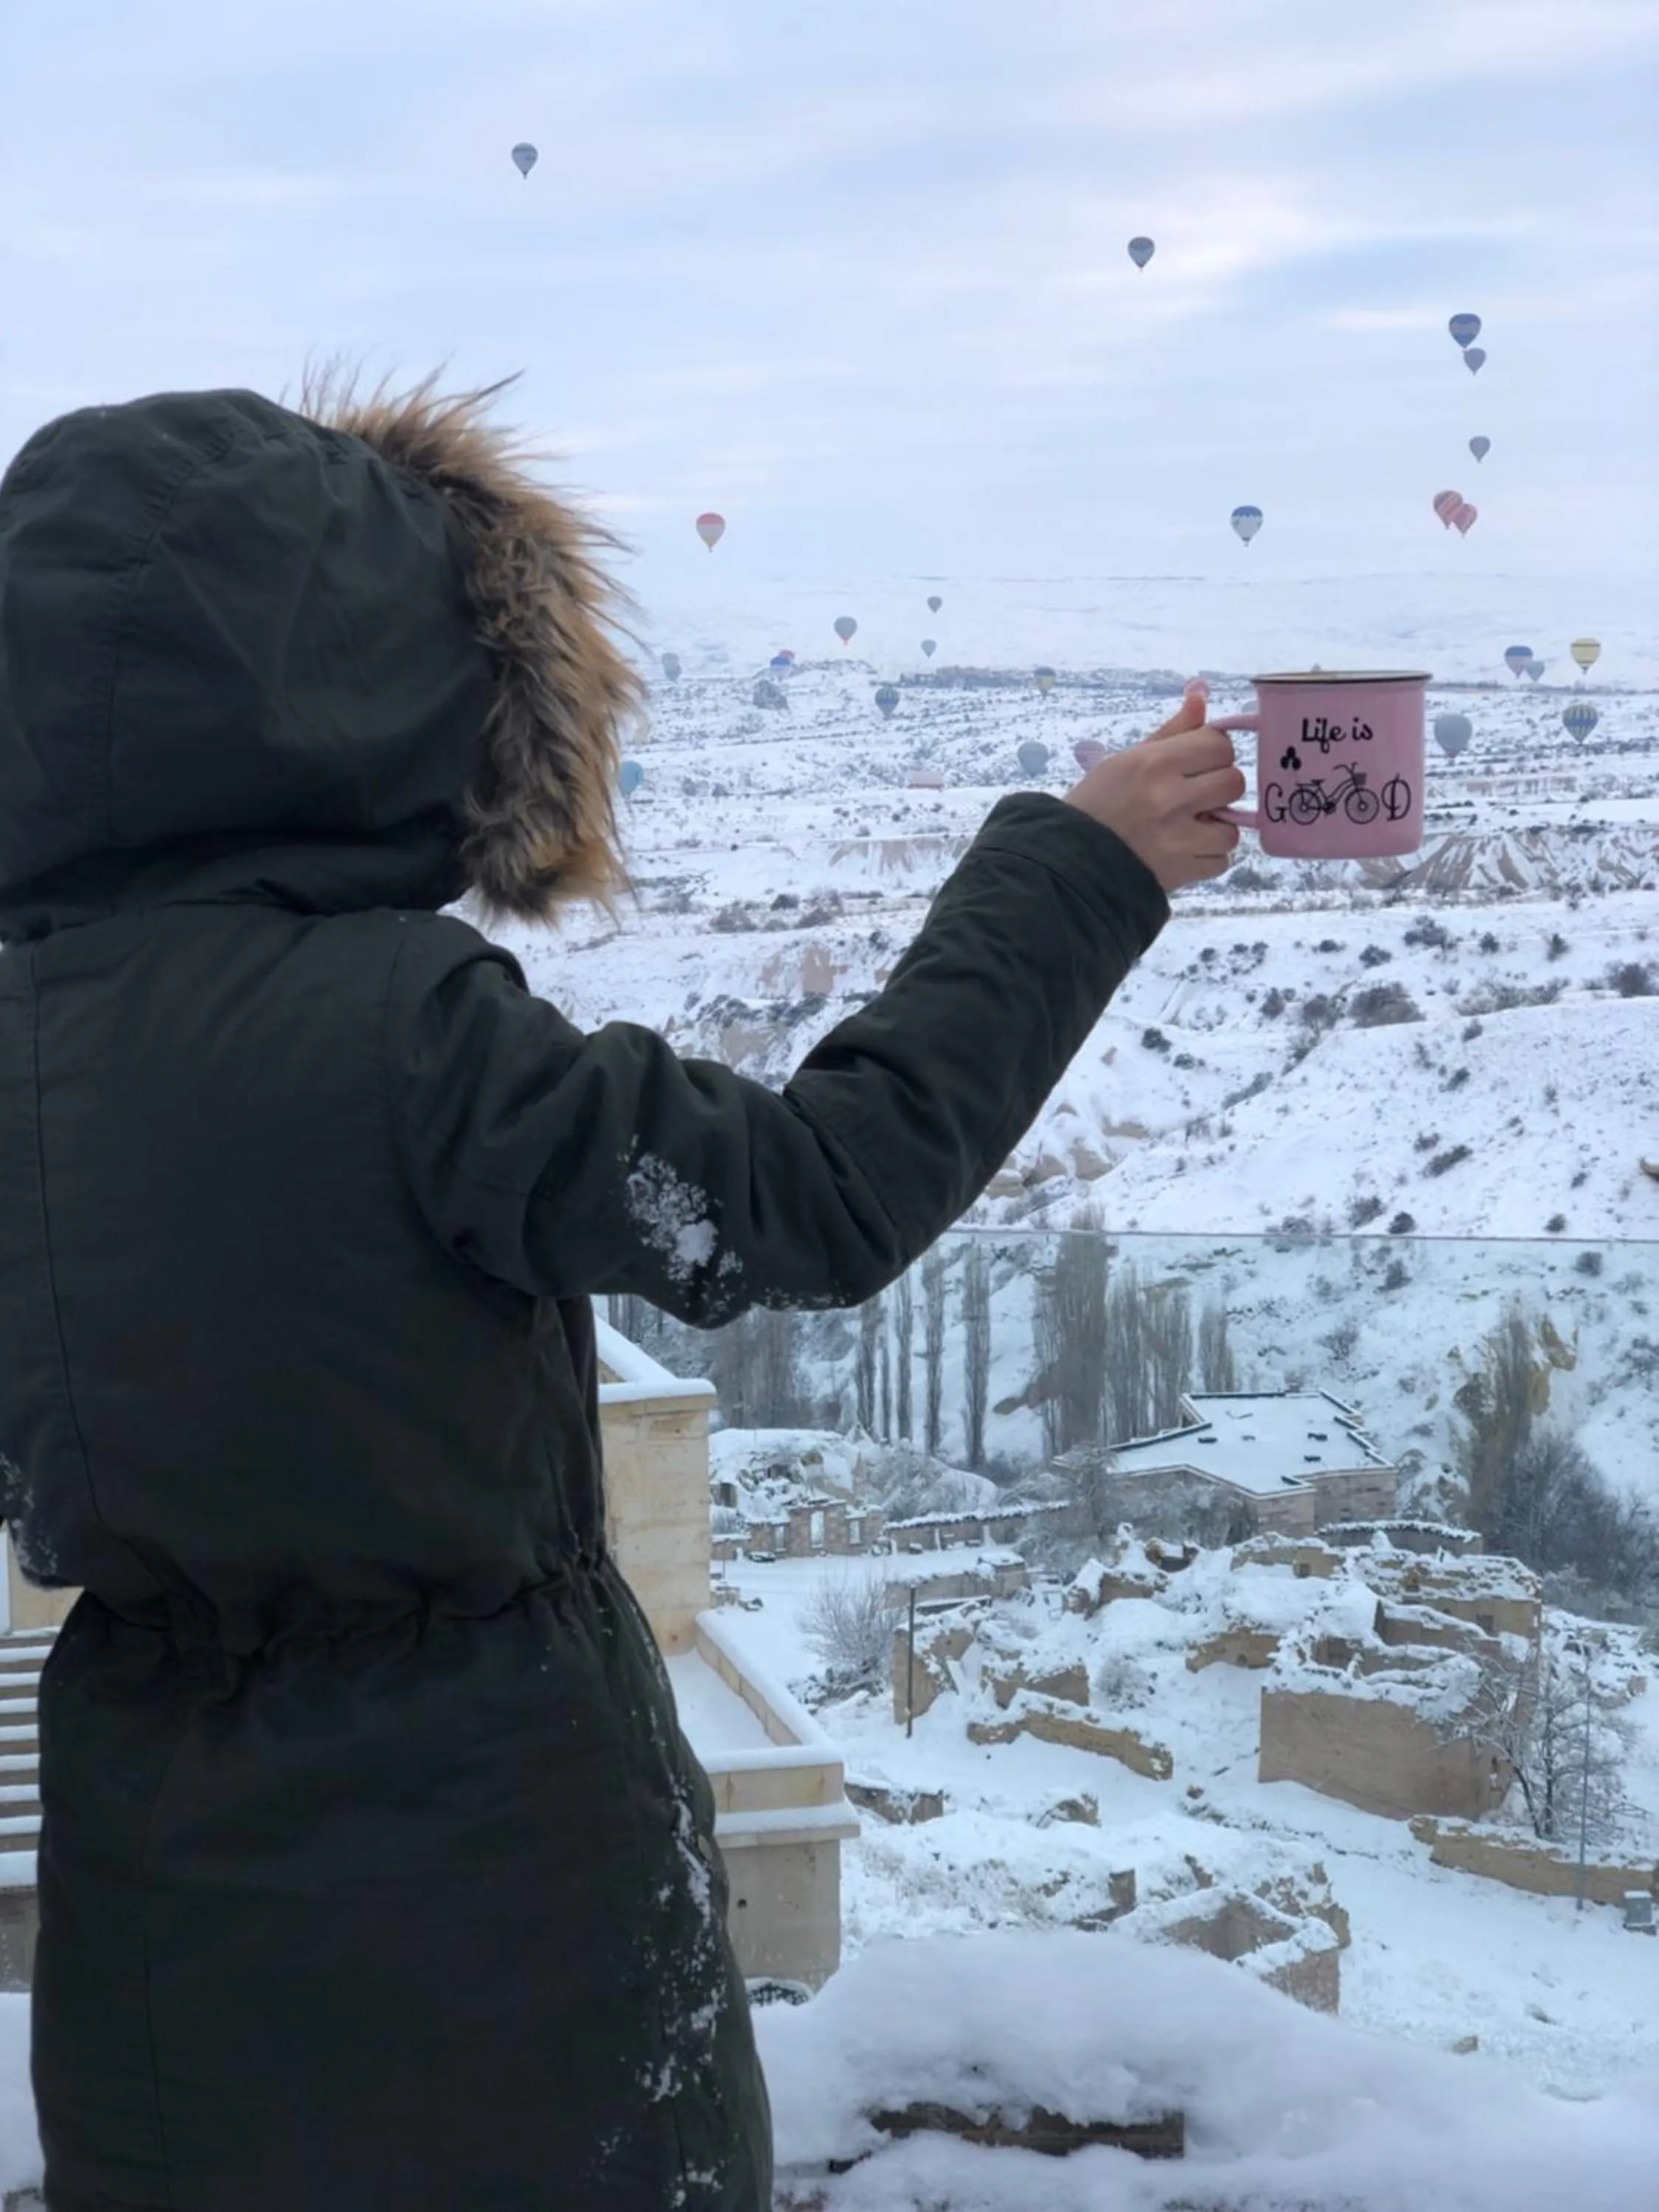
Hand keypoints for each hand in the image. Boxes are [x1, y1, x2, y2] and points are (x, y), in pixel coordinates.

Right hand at [1061, 680, 1245, 893]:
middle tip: (1196, 796)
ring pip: (1232, 827)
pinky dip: (1207, 857)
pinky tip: (1185, 851)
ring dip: (1216, 828)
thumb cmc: (1098, 803)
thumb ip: (1171, 732)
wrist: (1070, 859)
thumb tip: (1201, 695)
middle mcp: (1170, 797)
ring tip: (1191, 828)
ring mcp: (1178, 838)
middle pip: (1234, 782)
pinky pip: (1220, 861)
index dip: (1213, 753)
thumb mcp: (1126, 759)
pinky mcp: (1181, 871)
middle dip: (1218, 788)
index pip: (1219, 745)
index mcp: (1154, 762)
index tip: (1199, 763)